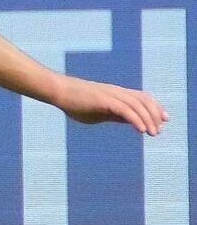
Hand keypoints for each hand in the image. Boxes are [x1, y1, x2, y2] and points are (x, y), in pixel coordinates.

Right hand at [53, 75, 167, 135]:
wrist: (60, 92)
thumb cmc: (76, 102)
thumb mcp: (100, 111)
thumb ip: (116, 115)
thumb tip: (131, 121)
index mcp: (117, 94)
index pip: (142, 98)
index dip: (155, 107)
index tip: (164, 119)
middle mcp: (118, 92)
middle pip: (144, 101)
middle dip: (155, 114)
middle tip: (160, 129)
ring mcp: (112, 95)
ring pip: (137, 106)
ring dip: (148, 119)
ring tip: (153, 133)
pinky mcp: (105, 100)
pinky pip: (125, 110)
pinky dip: (136, 119)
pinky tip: (142, 129)